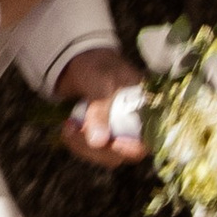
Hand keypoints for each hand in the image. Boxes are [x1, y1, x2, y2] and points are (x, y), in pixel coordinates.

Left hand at [53, 48, 146, 167]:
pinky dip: (79, 144)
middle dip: (98, 148)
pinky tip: (68, 128)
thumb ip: (100, 109)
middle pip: (125, 153)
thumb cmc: (97, 67)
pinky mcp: (103, 136)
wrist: (79, 62)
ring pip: (108, 155)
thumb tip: (98, 141)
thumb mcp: (100, 82)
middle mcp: (136, 125)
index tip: (112, 143)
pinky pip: (94, 150)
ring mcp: (119, 132)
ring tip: (68, 127)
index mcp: (146, 109)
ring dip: (85, 147)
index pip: (148, 139)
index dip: (133, 147)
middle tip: (74, 131)